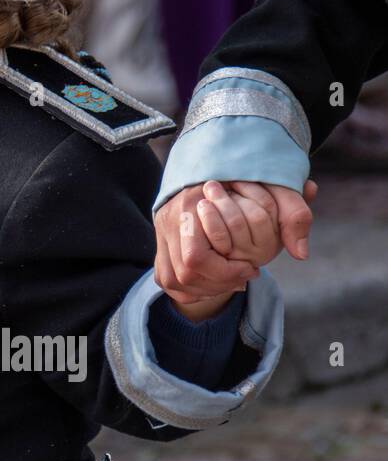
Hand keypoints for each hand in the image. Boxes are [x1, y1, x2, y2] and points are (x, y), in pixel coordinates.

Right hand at [154, 178, 316, 309]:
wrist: (207, 171)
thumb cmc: (245, 180)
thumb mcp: (276, 192)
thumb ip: (294, 215)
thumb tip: (302, 252)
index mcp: (189, 204)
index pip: (196, 257)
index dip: (226, 272)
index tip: (251, 267)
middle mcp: (169, 220)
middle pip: (184, 273)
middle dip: (218, 283)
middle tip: (244, 278)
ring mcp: (160, 233)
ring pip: (173, 279)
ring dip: (205, 288)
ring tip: (232, 282)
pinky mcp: (159, 245)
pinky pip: (167, 279)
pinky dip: (190, 288)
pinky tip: (213, 283)